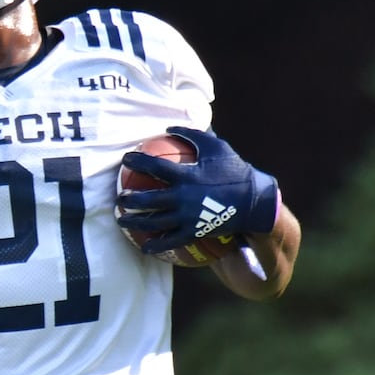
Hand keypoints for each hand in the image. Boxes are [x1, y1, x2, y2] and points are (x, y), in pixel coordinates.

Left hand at [116, 126, 279, 253]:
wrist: (254, 201)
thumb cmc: (234, 170)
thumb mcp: (216, 147)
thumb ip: (192, 135)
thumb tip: (169, 127)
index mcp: (187, 175)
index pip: (154, 167)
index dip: (136, 162)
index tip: (125, 160)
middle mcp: (184, 197)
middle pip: (147, 199)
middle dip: (129, 199)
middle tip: (119, 197)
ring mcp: (188, 217)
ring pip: (154, 221)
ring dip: (134, 221)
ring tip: (122, 220)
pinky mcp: (194, 231)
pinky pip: (170, 240)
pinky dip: (155, 245)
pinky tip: (144, 247)